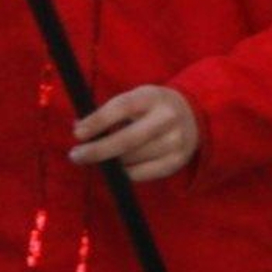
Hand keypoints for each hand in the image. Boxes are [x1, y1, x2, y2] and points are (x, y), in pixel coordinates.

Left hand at [70, 85, 198, 181]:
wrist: (195, 115)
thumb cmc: (152, 107)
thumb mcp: (137, 98)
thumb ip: (110, 111)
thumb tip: (79, 129)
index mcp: (154, 97)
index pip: (122, 107)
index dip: (98, 121)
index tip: (77, 134)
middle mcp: (167, 118)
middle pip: (126, 140)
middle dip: (96, 151)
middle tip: (76, 155)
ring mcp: (174, 141)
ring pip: (131, 159)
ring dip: (110, 162)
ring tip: (99, 158)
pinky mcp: (176, 161)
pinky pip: (140, 174)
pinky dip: (124, 172)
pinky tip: (120, 166)